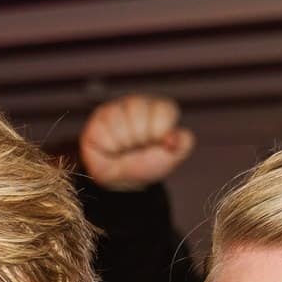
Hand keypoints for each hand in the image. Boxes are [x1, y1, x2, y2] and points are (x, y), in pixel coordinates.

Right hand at [78, 94, 194, 190]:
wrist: (122, 179)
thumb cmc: (147, 163)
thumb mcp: (172, 156)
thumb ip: (182, 144)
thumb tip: (173, 137)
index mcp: (160, 108)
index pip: (163, 112)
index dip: (158, 133)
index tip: (155, 143)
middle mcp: (139, 103)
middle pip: (139, 117)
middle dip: (139, 140)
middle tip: (137, 147)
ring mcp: (117, 108)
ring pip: (119, 123)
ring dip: (122, 144)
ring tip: (124, 147)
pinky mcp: (98, 117)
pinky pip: (102, 131)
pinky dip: (108, 145)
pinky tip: (111, 147)